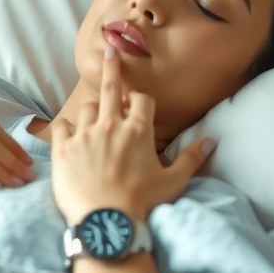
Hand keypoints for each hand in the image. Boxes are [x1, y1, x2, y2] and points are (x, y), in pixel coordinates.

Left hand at [51, 44, 215, 225]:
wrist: (106, 222)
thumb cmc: (142, 202)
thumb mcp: (173, 181)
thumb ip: (191, 158)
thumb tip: (212, 141)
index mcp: (138, 131)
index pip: (143, 100)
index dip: (141, 101)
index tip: (138, 105)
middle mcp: (110, 126)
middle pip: (111, 89)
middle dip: (113, 67)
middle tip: (110, 51)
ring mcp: (85, 136)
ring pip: (87, 109)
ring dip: (93, 112)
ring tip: (95, 121)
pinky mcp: (64, 149)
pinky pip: (61, 127)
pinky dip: (65, 128)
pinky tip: (68, 133)